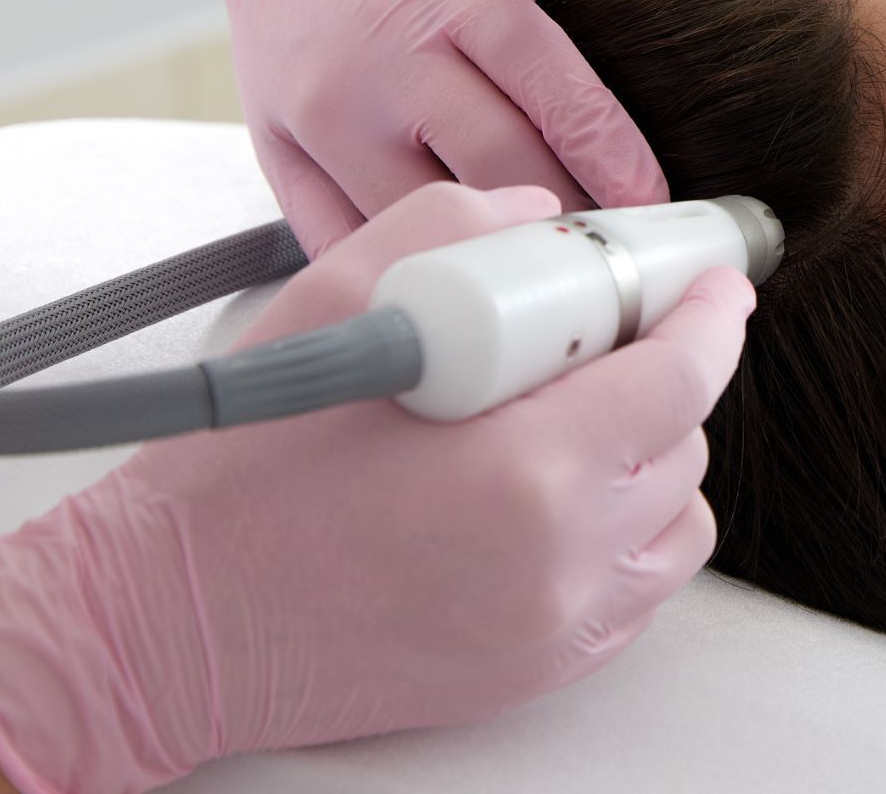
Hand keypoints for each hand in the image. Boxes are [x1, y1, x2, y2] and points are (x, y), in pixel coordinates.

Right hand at [0, 183, 754, 789]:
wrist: (170, 620)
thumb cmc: (242, 470)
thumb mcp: (335, 305)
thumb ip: (454, 230)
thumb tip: (541, 218)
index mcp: (524, 465)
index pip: (682, 376)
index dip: (709, 317)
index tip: (715, 286)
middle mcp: (561, 557)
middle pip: (683, 438)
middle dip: (658, 373)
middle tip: (596, 340)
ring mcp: (558, 625)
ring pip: (675, 512)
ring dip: (647, 452)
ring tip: (563, 419)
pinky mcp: (541, 667)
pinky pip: (641, 582)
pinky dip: (627, 527)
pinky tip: (556, 493)